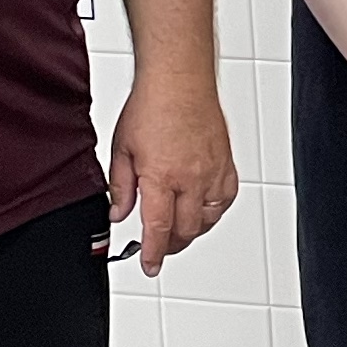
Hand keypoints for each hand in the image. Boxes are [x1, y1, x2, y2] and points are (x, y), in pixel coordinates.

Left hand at [108, 73, 239, 269]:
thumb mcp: (121, 149)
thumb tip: (119, 214)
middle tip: (160, 247)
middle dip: (171, 245)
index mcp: (162, 177)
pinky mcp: (226, 164)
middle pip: (185, 231)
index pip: (158, 229)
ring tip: (178, 229)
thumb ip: (121, 187)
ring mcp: (212, 172)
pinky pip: (225, 200)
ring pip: (208, 219)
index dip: (153, 254)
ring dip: (192, 230)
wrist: (179, 79)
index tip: (149, 266)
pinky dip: (213, 211)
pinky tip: (202, 208)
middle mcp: (191, 178)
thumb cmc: (152, 106)